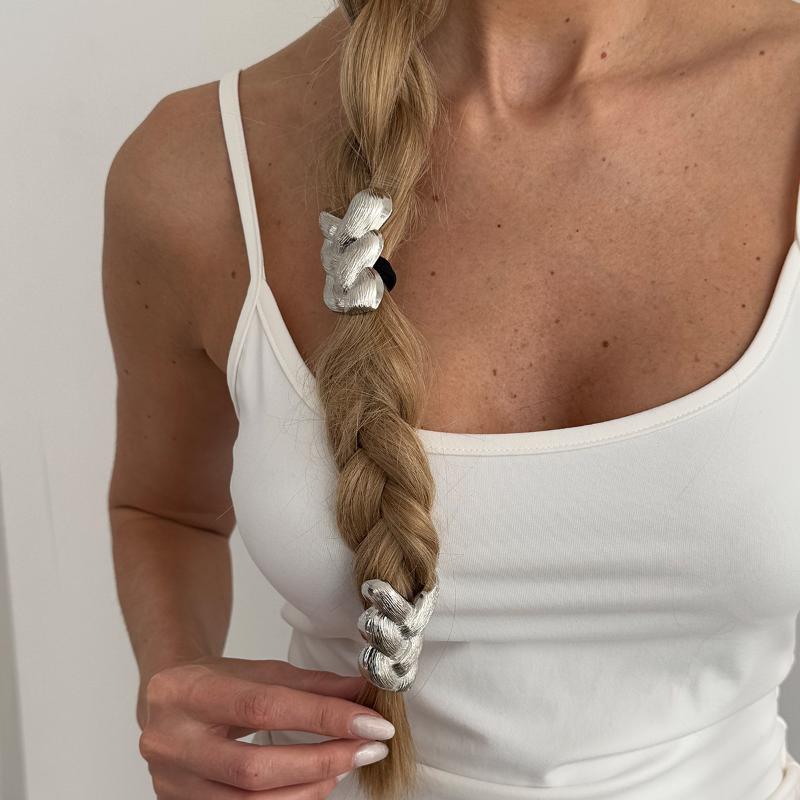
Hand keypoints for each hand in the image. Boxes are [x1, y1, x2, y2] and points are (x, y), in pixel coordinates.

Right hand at [138, 656, 393, 798]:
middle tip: (366, 750)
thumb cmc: (215, 682)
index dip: (322, 716)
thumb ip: (312, 684)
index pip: (264, 707)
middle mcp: (172, 741)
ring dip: (308, 788)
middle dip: (320, 761)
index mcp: (188, 692)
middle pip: (254, 767)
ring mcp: (171, 782)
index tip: (370, 723)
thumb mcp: (260, 671)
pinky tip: (314, 785)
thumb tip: (363, 694)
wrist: (164, 701)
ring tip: (344, 766)